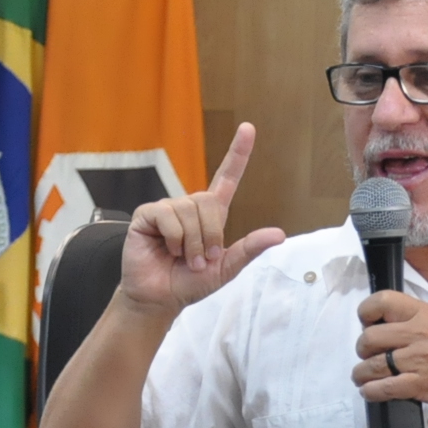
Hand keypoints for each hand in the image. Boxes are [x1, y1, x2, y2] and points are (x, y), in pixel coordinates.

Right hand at [120, 123, 285, 317]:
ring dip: (192, 242)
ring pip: (189, 210)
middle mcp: (189, 206)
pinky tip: (167, 249)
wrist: (160, 298)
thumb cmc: (191, 283)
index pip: (227, 178)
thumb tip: (279, 234)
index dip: (237, 153)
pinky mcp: (147, 215)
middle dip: (210, 235)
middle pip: (208, 201)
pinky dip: (174, 238)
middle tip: (201, 259)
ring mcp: (167, 208)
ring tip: (184, 258)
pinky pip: (168, 215)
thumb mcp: (226, 268)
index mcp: (211, 215)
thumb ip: (249, 249)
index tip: (248, 128)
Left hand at [351, 291, 427, 411]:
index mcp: (424, 313)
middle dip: (363, 351)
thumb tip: (390, 327)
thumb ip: (418, 321)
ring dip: (361, 374)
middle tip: (368, 357)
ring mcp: (419, 359)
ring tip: (363, 378)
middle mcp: (419, 332)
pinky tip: (372, 392)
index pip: (381, 302)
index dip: (366, 314)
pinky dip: (372, 392)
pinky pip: (385, 388)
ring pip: (372, 366)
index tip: (367, 324)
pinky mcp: (422, 385)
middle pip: (369, 338)